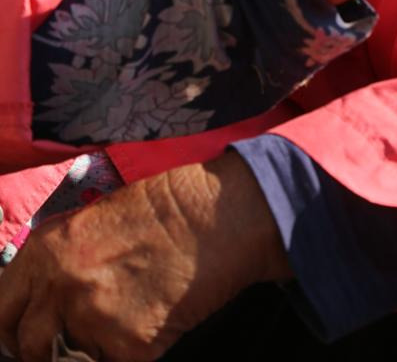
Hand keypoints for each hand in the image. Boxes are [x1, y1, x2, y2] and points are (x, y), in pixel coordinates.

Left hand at [0, 153, 289, 361]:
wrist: (217, 214)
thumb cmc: (166, 209)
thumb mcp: (95, 221)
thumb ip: (61, 261)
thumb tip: (44, 300)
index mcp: (46, 250)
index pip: (2, 311)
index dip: (12, 330)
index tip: (24, 338)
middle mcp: (59, 286)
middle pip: (29, 346)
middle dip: (47, 351)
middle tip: (73, 341)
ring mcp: (92, 319)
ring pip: (72, 361)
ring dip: (92, 352)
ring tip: (123, 322)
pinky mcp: (128, 347)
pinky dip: (134, 353)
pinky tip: (156, 320)